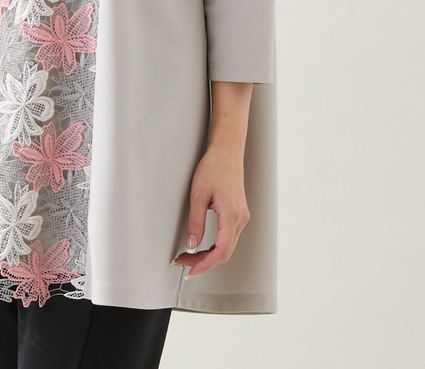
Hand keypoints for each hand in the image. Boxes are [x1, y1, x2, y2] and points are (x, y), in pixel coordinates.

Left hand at [172, 145, 249, 278]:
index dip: (205, 265)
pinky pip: (229, 237)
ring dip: (209, 255)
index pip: (221, 251)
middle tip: (183, 263)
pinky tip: (203, 246)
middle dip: (203, 262)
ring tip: (189, 256)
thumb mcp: (198, 194)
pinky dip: (216, 245)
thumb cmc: (213, 168)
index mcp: (232, 215)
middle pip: (225, 253)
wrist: (227, 152)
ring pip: (227, 246)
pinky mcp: (239, 214)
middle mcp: (240, 219)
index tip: (190, 271)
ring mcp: (241, 217)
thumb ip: (196, 222)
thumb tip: (192, 246)